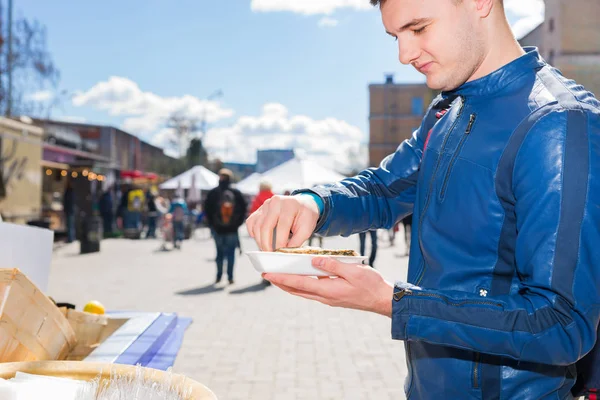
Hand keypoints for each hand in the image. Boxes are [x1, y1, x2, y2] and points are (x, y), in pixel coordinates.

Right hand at [246, 195, 319, 250]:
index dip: (280, 243)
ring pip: (256, 226)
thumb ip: (296, 241)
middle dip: (266, 244)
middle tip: (270, 255)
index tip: (280, 254)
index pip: (282, 227)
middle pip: (265, 226)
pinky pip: (251, 222)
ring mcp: (265, 204)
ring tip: (266, 250)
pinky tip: (261, 240)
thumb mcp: (307, 228)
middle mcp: (275, 202)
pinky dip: (253, 233)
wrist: (302, 204)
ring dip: (260, 241)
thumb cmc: (305, 216)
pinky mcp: (259, 209)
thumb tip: (284, 253)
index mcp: (289, 205)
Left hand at [263, 257, 393, 316]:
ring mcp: (328, 298)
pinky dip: (301, 285)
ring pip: (303, 292)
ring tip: (278, 277)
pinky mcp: (333, 297)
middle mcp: (325, 297)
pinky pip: (311, 291)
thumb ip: (333, 265)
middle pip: (296, 290)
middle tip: (266, 275)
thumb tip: (314, 261)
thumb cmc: (371, 284)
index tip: (268, 274)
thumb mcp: (353, 271)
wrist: (383, 299)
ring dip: (289, 285)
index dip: (282, 278)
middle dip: (280, 283)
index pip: (299, 284)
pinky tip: (300, 278)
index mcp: (328, 290)